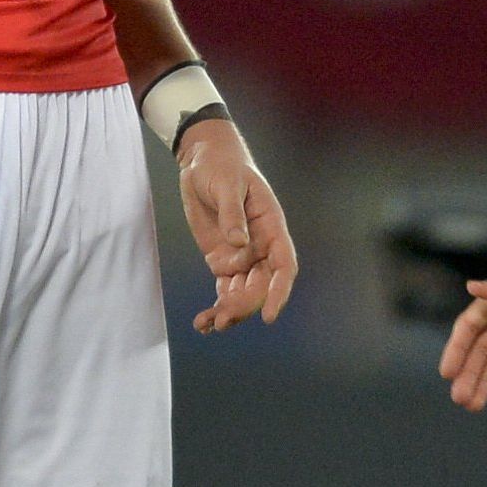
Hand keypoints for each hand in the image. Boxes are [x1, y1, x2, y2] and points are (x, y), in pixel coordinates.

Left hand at [176, 117, 296, 332]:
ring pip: (242, 293)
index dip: (279, 291)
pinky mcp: (222, 260)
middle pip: (261, 285)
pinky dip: (216, 306)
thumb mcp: (226, 184)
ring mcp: (241, 256)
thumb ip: (232, 214)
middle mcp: (261, 246)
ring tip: (209, 324)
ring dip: (229, 311)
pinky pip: (224, 289)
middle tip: (223, 318)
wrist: (202, 162)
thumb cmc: (221, 166)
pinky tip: (203, 323)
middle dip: (245, 305)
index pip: (284, 265)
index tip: (268, 315)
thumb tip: (238, 243)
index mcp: (271, 226)